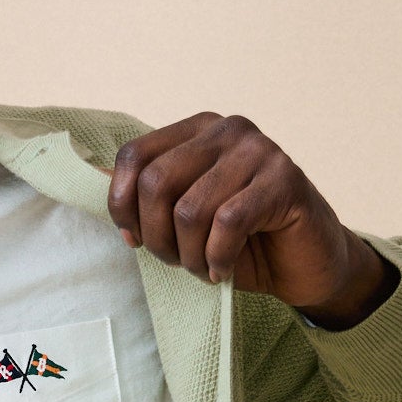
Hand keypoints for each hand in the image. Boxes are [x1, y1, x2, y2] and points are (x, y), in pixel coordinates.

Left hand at [108, 113, 395, 328]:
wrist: (306, 266)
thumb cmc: (240, 242)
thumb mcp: (184, 217)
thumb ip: (147, 196)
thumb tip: (95, 180)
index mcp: (197, 130)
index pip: (134, 156)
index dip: (122, 205)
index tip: (135, 239)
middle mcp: (227, 130)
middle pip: (156, 183)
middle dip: (157, 237)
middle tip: (177, 262)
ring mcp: (260, 150)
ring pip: (190, 209)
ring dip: (189, 255)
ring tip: (204, 268)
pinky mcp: (285, 180)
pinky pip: (228, 223)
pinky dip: (217, 259)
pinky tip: (224, 271)